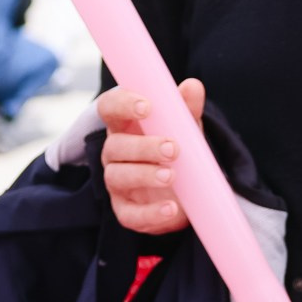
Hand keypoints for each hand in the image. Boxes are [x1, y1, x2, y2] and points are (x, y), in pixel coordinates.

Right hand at [98, 78, 206, 234]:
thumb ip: (186, 109)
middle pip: (114, 145)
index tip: (147, 107)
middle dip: (143, 147)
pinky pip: (131, 215)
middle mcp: (114, 153)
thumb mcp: (184, 128)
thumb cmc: (177, 152)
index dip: (122, 104)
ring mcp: (117, 184)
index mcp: (124, 126)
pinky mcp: (126, 212)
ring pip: (118, 176)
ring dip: (145, 175)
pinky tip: (171, 209)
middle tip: (173, 149)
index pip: (109, 107)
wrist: (186, 195)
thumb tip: (192, 86)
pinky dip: (151, 213)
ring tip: (172, 176)